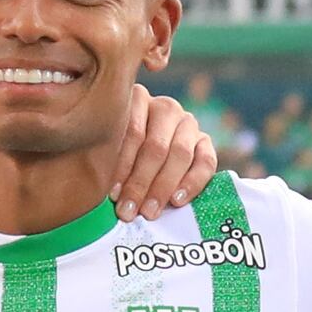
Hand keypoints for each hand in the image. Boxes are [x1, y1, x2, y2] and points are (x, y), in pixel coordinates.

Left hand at [110, 91, 222, 217]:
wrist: (151, 154)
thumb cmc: (119, 153)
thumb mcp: (110, 147)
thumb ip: (107, 159)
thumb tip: (105, 191)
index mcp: (138, 99)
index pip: (133, 133)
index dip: (122, 166)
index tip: (112, 195)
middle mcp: (166, 107)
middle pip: (156, 146)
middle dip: (141, 183)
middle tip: (129, 211)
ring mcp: (188, 123)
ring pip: (180, 154)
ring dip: (163, 187)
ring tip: (149, 211)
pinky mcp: (205, 141)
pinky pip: (206, 162)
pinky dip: (192, 183)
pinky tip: (176, 201)